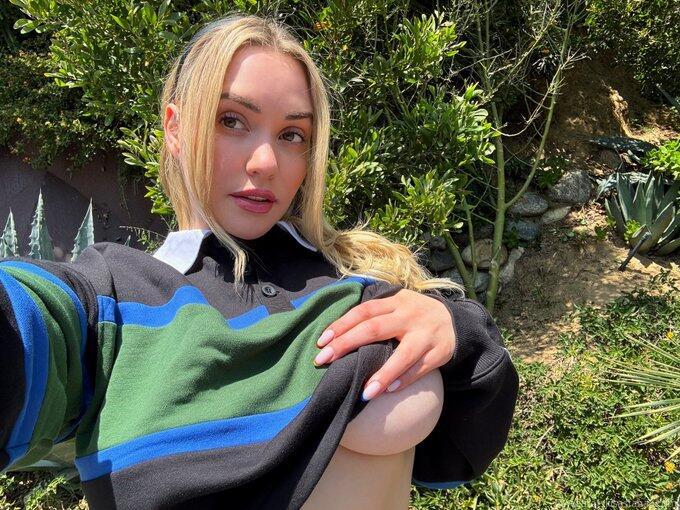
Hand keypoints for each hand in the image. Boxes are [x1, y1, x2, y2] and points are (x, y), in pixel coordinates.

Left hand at [312, 289, 455, 400]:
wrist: (456, 322)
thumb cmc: (415, 315)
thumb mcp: (398, 305)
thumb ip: (374, 314)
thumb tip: (336, 334)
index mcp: (396, 301)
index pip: (364, 311)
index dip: (341, 325)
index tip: (322, 342)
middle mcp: (410, 315)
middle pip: (375, 329)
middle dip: (347, 344)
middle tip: (324, 360)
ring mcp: (426, 335)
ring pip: (403, 355)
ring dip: (383, 374)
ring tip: (365, 391)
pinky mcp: (439, 353)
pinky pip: (420, 369)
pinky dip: (403, 380)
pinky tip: (387, 391)